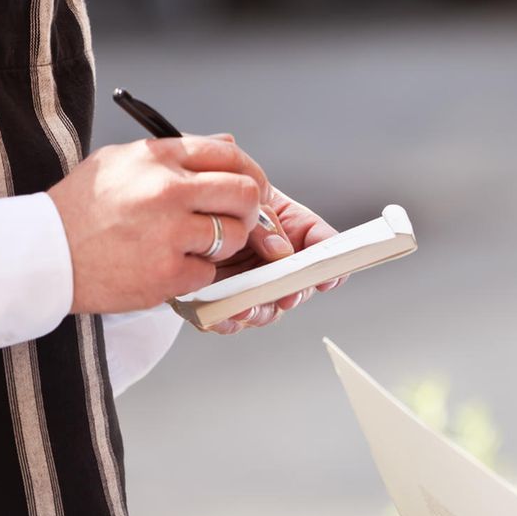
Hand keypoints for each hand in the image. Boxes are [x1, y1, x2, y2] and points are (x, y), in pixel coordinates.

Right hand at [48, 136, 268, 313]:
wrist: (41, 256)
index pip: (230, 155)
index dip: (251, 172)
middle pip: (245, 193)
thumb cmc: (79, 210)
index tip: (253, 186)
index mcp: (157, 157)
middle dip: (249, 209)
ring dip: (222, 244)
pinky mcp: (167, 273)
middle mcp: (167, 190)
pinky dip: (194, 273)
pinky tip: (166, 267)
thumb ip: (176, 153)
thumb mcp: (120, 162)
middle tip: (237, 220)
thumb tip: (228, 146)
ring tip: (190, 246)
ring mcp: (169, 234)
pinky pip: (209, 272)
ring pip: (233, 235)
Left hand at [202, 184, 346, 334]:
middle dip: (293, 294)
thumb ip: (267, 222)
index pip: (323, 247)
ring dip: (259, 311)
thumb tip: (281, 250)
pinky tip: (223, 313)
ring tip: (246, 307)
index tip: (328, 277)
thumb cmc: (222, 196)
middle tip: (286, 295)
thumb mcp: (249, 199)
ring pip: (267, 309)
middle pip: (298, 286)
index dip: (331, 265)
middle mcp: (278, 262)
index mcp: (294, 232)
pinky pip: (231, 317)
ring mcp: (253, 282)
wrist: (185, 208)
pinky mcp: (224, 297)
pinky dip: (228, 319)